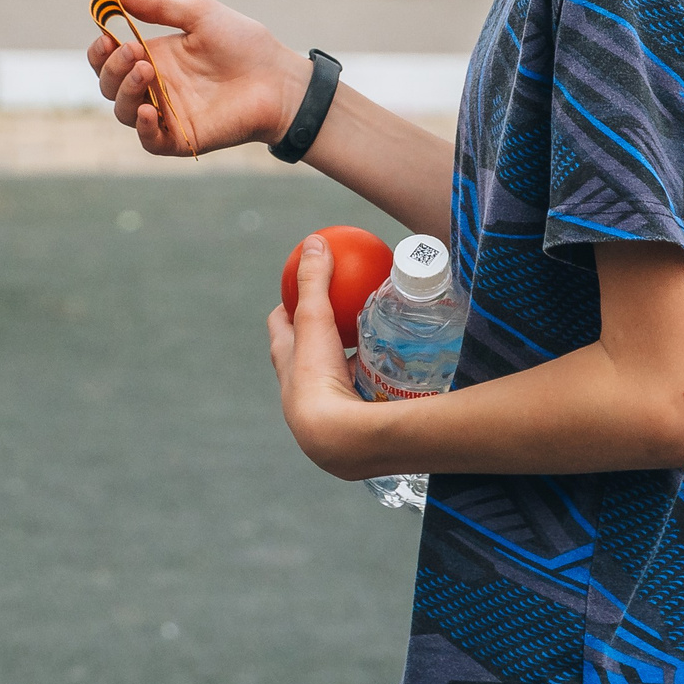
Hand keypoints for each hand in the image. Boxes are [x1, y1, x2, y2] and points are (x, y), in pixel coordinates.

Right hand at [86, 0, 310, 154]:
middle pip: (110, 86)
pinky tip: (148, 110)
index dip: (101, 51)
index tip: (107, 36)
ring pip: (124, 112)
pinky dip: (143, 128)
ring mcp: (168, 114)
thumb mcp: (201, 15)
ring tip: (147, 71)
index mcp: (155, 57)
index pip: (110, 60)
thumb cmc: (245, 44)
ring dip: (126, 91)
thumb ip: (161, 7)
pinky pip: (150, 141)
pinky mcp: (184, 138)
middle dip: (113, 68)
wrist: (279, 79)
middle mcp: (156, 87)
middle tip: (135, 52)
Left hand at [267, 234, 376, 478]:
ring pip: (339, 380)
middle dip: (323, 338)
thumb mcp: (314, 322)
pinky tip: (402, 375)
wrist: (340, 442)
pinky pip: (367, 399)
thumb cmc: (318, 378)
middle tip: (348, 314)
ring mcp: (327, 412)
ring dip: (353, 364)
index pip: (280, 329)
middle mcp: (301, 391)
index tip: (305, 289)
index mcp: (287, 366)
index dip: (288, 307)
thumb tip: (315, 240)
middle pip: (309, 356)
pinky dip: (379, 386)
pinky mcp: (352, 429)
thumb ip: (314, 282)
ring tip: (380, 343)